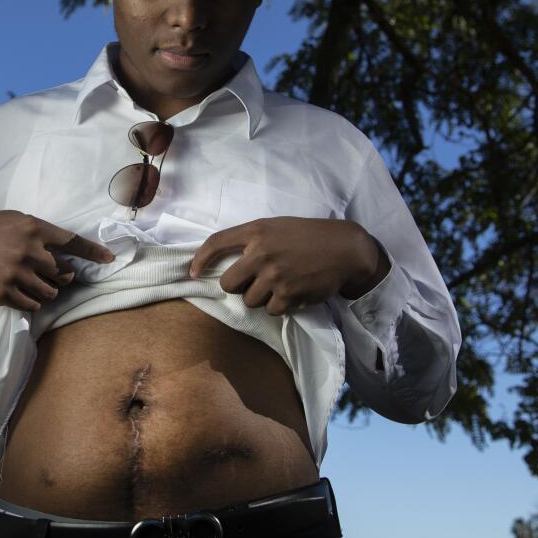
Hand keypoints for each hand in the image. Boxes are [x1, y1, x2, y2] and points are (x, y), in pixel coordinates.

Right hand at [0, 210, 114, 311]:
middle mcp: (27, 251)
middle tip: (55, 274)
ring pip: (51, 292)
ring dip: (49, 291)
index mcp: (32, 228)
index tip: (109, 259)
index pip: (71, 242)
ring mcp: (15, 273)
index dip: (93, 252)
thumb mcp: (14, 221)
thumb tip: (67, 251)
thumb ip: (39, 233)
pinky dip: (32, 301)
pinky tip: (22, 292)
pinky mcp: (3, 293)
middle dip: (64, 275)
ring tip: (35, 283)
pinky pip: (32, 304)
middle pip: (64, 272)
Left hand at [188, 217, 386, 315]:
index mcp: (256, 231)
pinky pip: (271, 310)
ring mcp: (274, 274)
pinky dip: (280, 306)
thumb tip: (225, 262)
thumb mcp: (277, 227)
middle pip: (227, 284)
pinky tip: (293, 292)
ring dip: (261, 298)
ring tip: (279, 286)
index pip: (216, 243)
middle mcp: (261, 252)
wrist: (344, 248)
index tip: (193, 272)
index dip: (199, 260)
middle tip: (252, 283)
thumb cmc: (308, 236)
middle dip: (237, 287)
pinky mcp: (288, 293)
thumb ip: (252, 240)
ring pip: (249, 301)